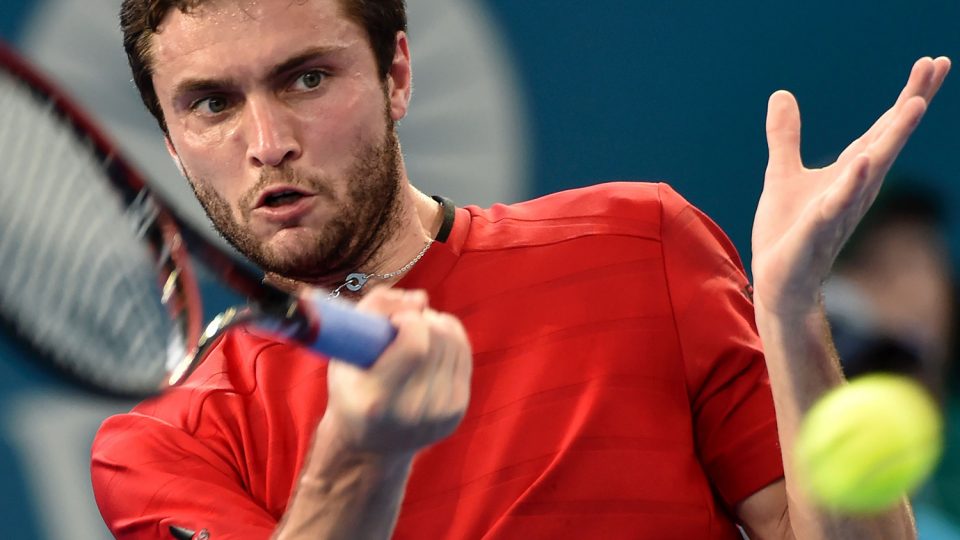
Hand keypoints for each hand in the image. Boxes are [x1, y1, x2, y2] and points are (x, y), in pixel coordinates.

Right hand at [324, 286, 471, 454]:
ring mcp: (440, 414)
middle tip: (405, 323)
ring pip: (455, 344)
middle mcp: (414, 412)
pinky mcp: (457, 411)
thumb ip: (373, 311)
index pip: (415, 346)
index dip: (409, 319)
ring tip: (417, 332)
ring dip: (437, 326)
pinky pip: (464, 356)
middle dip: (423, 319)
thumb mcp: (342, 353)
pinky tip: (432, 343)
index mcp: (378, 401)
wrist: (371, 446)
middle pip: (438, 341)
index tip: (395, 320)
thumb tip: (420, 299)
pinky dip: (450, 339)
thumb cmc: (352, 390)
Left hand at [752, 57, 950, 315]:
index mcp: (850, 172)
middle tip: (936, 65)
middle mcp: (854, 187)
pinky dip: (851, 184)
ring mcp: (839, 209)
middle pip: (888, 138)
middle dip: (912, 102)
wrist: (779, 281)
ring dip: (892, 137)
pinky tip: (862, 161)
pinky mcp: (817, 230)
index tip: (932, 62)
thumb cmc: (787, 232)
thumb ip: (785, 136)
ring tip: (913, 104)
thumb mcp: (782, 173)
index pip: (883, 128)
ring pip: (873, 168)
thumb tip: (781, 94)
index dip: (909, 95)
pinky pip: (837, 205)